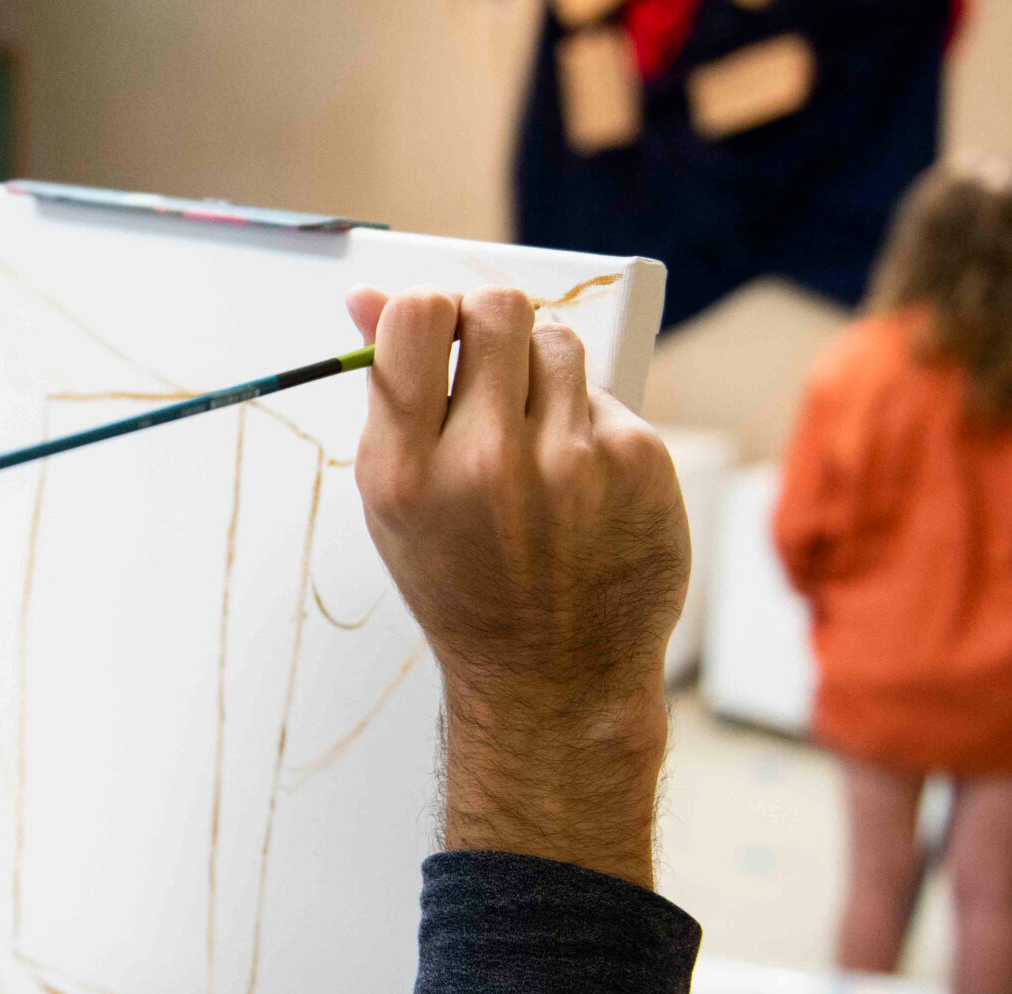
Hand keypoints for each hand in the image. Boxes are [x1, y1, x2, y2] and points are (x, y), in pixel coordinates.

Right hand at [348, 286, 688, 886]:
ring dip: (543, 374)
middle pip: (497, 309)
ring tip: (535, 440)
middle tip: (490, 369)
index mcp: (406, 473)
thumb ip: (390, 395)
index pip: (419, 318)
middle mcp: (486, 464)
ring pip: (558, 343)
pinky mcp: (640, 463)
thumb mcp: (398, 499)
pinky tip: (579, 485)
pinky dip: (591, 427)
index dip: (431, 311)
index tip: (439, 334)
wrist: (555, 679)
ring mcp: (570, 464)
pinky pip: (606, 397)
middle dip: (491, 324)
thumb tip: (371, 296)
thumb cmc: (466, 584)